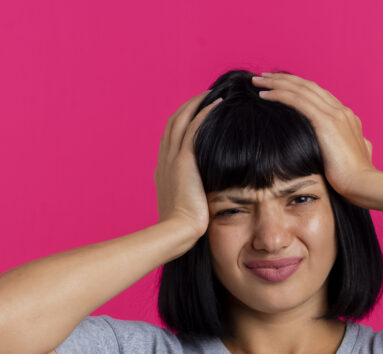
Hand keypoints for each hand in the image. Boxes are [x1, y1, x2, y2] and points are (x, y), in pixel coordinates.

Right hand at [154, 90, 222, 237]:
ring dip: (197, 102)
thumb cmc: (183, 228)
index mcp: (164, 169)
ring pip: (182, 119)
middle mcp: (165, 159)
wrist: (176, 232)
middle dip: (189, 106)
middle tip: (206, 94)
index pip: (172, 137)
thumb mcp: (187, 207)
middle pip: (174, 121)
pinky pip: (194, 127)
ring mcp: (172, 158)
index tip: (197, 113)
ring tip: (213, 92)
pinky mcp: (183, 160)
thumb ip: (194, 195)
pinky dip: (205, 112)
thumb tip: (207, 196)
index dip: (183, 121)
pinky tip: (218, 102)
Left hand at [250, 72, 375, 200]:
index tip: (280, 87)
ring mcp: (335, 114)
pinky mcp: (326, 122)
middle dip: (284, 80)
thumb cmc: (357, 181)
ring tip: (258, 81)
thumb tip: (362, 146)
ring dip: (276, 83)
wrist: (364, 185)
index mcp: (347, 118)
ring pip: (300, 89)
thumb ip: (356, 146)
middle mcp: (341, 111)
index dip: (297, 88)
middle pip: (308, 86)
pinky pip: (297, 101)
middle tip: (264, 77)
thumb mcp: (358, 157)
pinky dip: (279, 95)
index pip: (318, 95)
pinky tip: (264, 95)